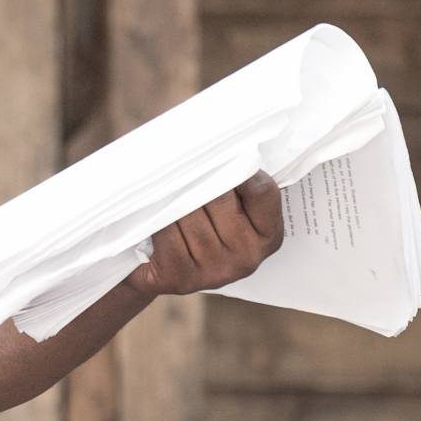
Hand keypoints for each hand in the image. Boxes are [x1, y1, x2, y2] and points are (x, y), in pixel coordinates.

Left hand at [123, 169, 284, 298]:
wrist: (153, 267)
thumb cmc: (195, 223)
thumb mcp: (225, 206)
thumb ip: (234, 181)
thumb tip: (222, 142)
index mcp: (268, 236)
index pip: (262, 190)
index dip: (239, 168)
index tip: (219, 157)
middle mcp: (247, 258)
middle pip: (219, 197)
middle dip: (196, 182)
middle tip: (182, 175)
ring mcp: (216, 271)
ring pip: (189, 213)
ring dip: (172, 201)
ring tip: (166, 199)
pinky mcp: (182, 278)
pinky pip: (166, 231)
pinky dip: (155, 220)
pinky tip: (153, 220)